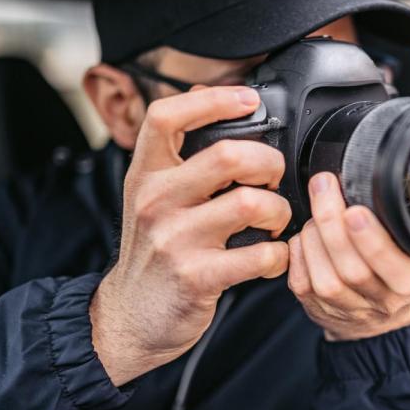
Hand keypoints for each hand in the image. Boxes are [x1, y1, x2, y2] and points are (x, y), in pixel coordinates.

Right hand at [90, 86, 290, 385]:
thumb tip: (205, 93)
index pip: (167, 116)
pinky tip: (272, 256)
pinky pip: (262, 255)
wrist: (130, 316)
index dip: (214, 99)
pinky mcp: (198, 277)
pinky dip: (279, 255)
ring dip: (280, 212)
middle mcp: (156, 201)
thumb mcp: (151, 195)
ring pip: (253, 204)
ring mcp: (175, 240)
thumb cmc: (153, 251)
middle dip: (269, 163)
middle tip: (274, 178)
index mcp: (146, 174)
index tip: (248, 99)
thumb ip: (177, 151)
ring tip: (276, 222)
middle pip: (229, 155)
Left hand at [287, 172, 409, 340]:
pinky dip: (299, 252)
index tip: (355, 211)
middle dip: (332, 224)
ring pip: (324, 279)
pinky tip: (305, 235)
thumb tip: (375, 180)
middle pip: (352, 270)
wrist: (381, 316)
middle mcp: (382, 301)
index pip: (392, 265)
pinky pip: (302, 283)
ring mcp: (349, 309)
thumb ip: (402, 223)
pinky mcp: (320, 309)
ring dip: (313, 238)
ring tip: (316, 213)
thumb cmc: (398, 268)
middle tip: (324, 186)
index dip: (371, 240)